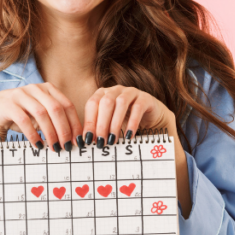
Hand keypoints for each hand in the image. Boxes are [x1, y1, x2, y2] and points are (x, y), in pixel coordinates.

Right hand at [0, 82, 81, 150]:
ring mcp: (20, 94)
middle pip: (56, 108)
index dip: (74, 123)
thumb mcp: (40, 116)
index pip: (67, 105)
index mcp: (47, 89)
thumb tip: (73, 140)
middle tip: (67, 146)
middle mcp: (35, 88)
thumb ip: (54, 122)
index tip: (78, 140)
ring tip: (54, 148)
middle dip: (64, 129)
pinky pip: (24, 120)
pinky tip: (38, 145)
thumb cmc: (21, 115)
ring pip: (41, 113)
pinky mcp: (8, 104)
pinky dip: (33, 134)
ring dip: (50, 133)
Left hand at [83, 85, 190, 217]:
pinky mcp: (145, 98)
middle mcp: (115, 90)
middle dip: (101, 123)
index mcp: (103, 94)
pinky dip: (132, 122)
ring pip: (120, 104)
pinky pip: (138, 108)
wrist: (150, 117)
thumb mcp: (110, 124)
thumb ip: (98, 129)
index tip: (87, 139)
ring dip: (115, 123)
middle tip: (100, 141)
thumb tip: (84, 143)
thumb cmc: (125, 121)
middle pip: (105, 103)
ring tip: (112, 140)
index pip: (92, 104)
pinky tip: (128, 136)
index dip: (89, 121)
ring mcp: (131, 92)